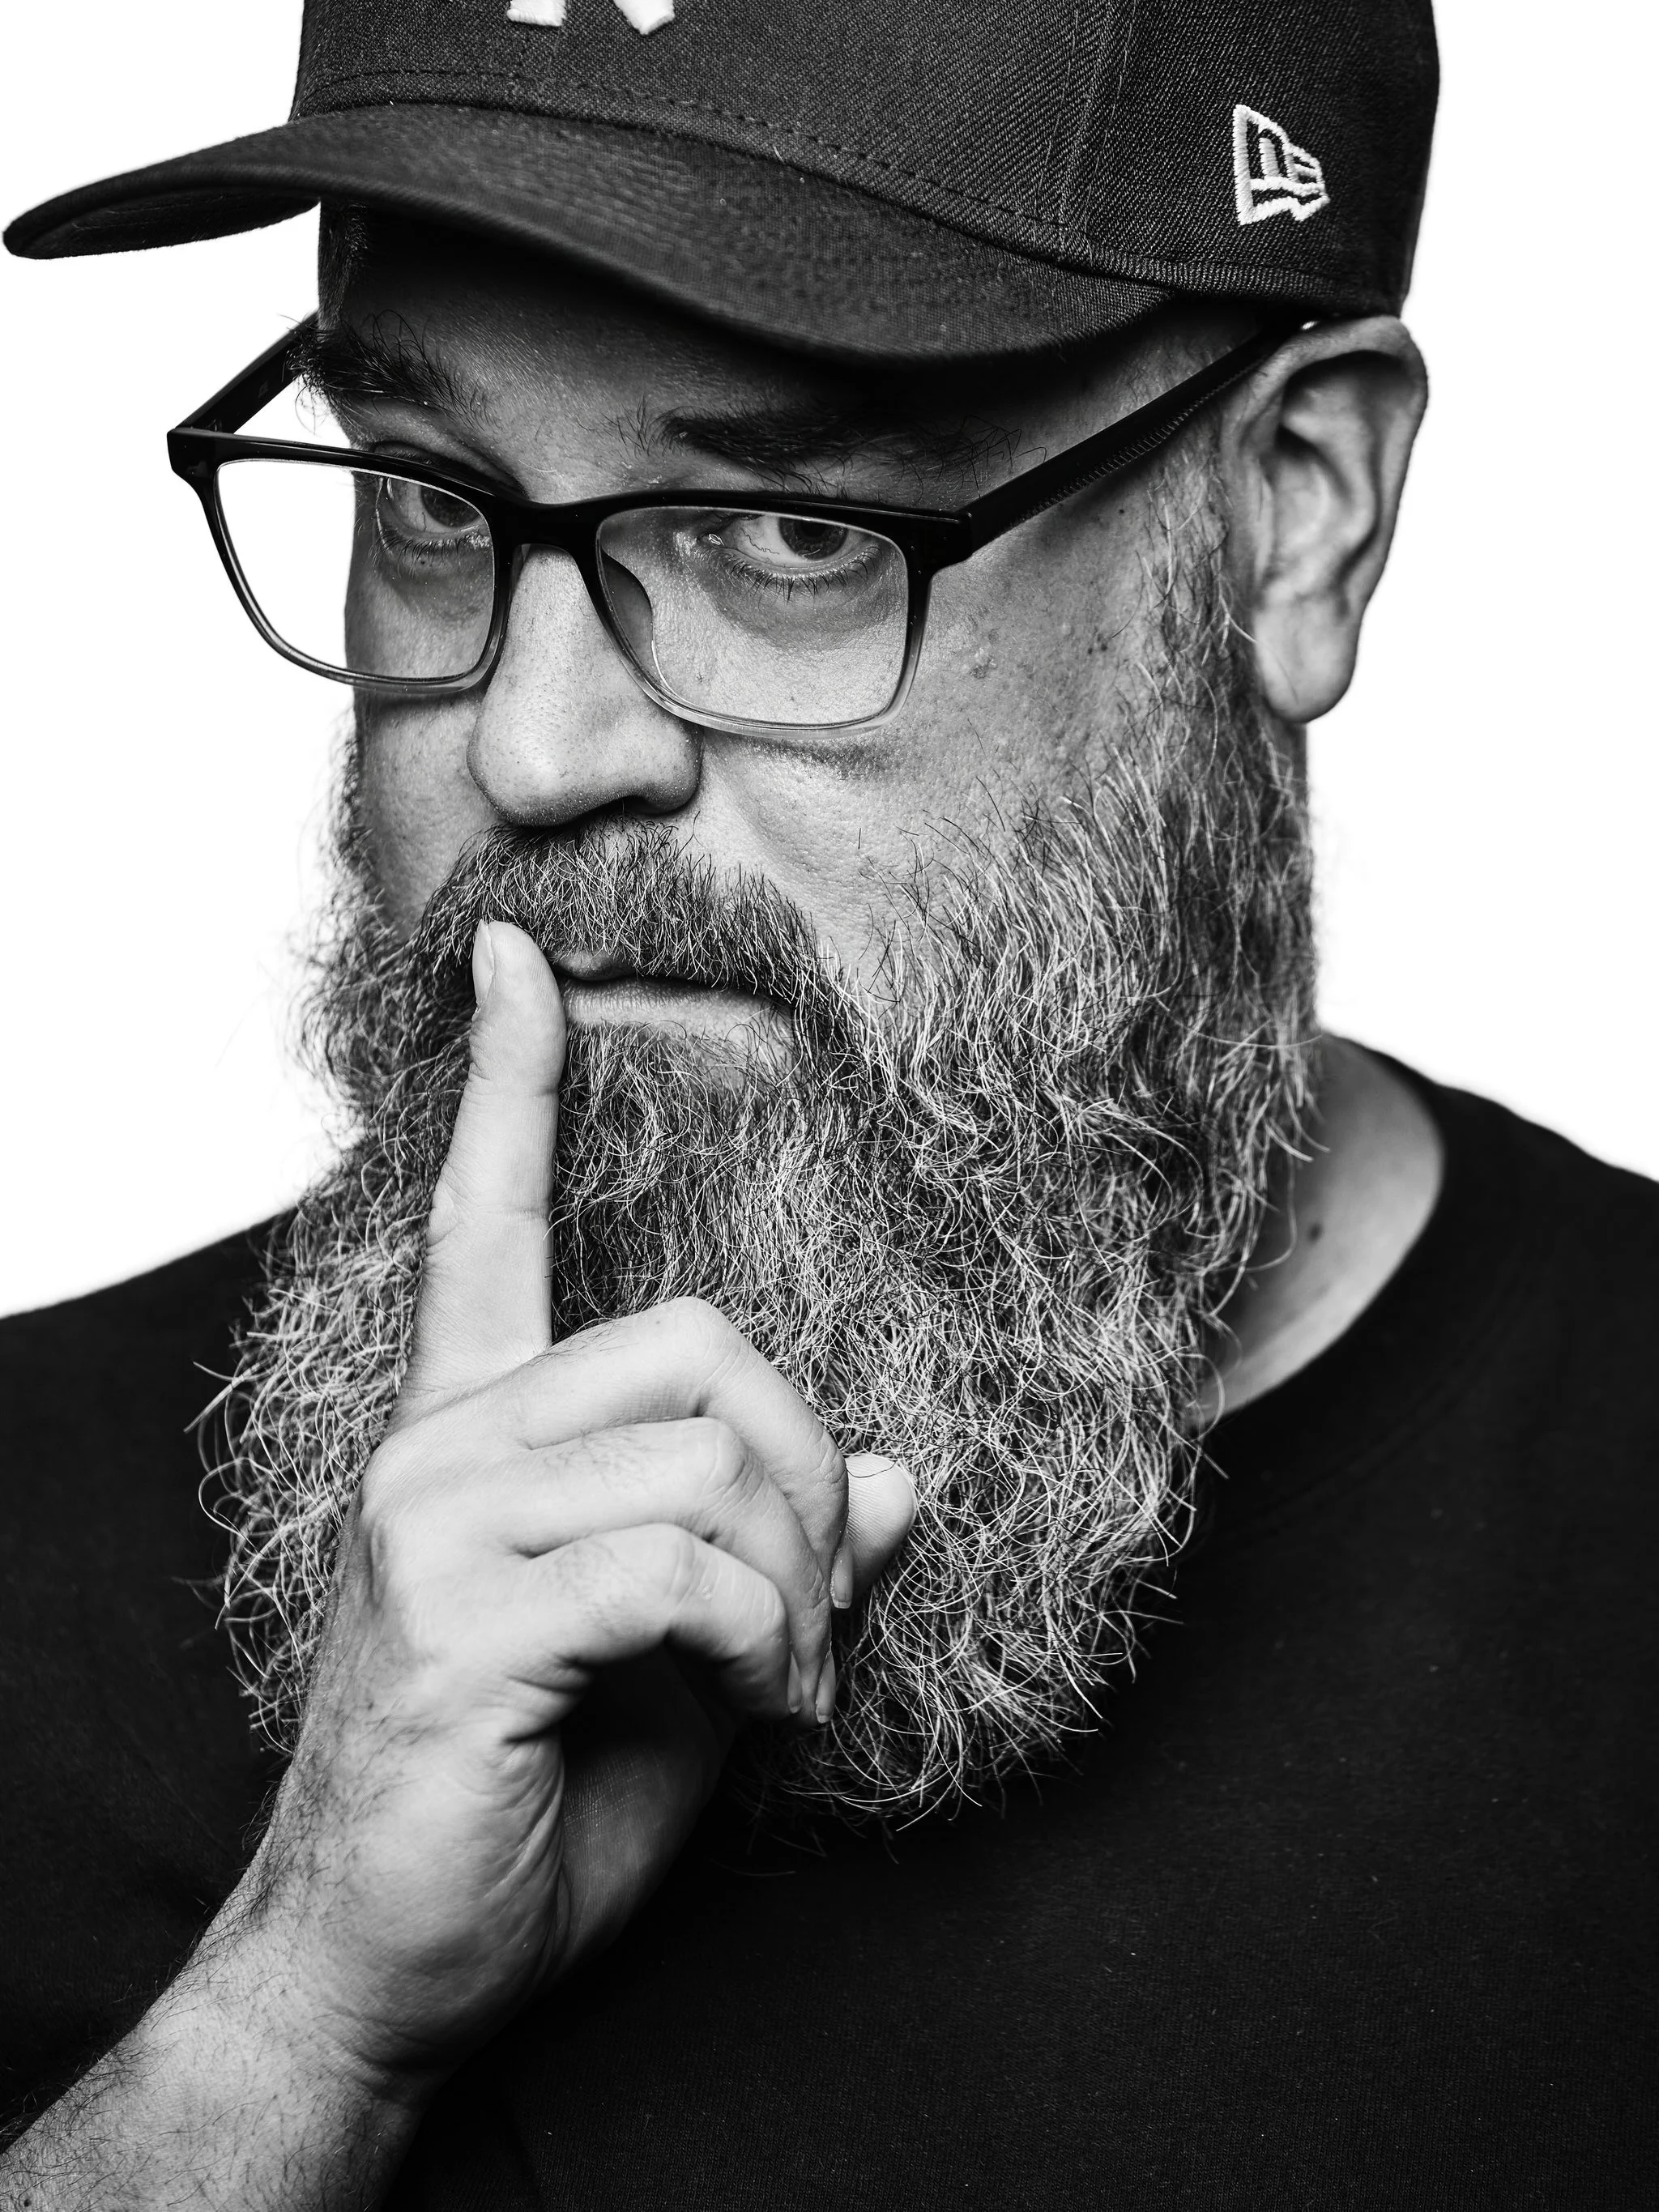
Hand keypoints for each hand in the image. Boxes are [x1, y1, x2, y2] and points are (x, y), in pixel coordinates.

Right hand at [225, 923, 914, 2092]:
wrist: (395, 1963)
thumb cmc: (537, 1797)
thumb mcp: (690, 1656)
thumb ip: (768, 1550)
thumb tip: (891, 1474)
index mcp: (473, 1428)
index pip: (484, 1215)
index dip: (510, 1080)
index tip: (517, 958)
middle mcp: (437, 1446)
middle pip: (697, 1344)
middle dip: (802, 1476)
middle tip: (810, 1612)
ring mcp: (434, 1524)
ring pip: (704, 1455)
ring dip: (796, 1583)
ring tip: (780, 1677)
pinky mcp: (458, 1618)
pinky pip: (679, 1568)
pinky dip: (765, 1642)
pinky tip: (756, 1710)